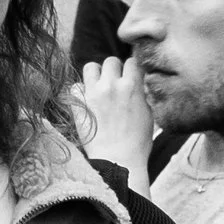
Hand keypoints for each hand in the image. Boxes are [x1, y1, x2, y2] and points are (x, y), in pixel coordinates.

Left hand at [74, 55, 155, 177]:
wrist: (117, 161)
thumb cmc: (136, 143)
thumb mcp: (147, 115)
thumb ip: (140, 96)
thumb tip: (135, 87)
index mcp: (132, 87)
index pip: (132, 62)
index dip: (131, 70)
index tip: (130, 77)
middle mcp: (112, 86)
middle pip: (110, 61)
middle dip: (114, 70)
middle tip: (114, 84)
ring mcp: (93, 94)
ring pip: (90, 67)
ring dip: (95, 75)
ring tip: (98, 88)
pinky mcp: (79, 105)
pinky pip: (75, 86)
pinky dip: (80, 92)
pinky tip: (86, 102)